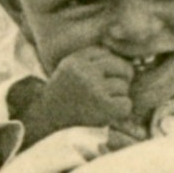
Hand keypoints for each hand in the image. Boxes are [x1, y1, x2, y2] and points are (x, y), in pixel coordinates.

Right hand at [16, 48, 135, 144]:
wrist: (47, 119)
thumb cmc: (64, 94)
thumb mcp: (70, 67)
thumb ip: (91, 58)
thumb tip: (126, 59)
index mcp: (76, 60)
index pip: (106, 53)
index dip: (108, 65)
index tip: (99, 76)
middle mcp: (85, 72)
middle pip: (121, 66)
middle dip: (121, 76)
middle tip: (110, 88)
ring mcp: (94, 90)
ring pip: (124, 85)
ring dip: (118, 95)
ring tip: (102, 102)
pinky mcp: (103, 107)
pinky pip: (126, 103)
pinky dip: (121, 109)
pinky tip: (108, 112)